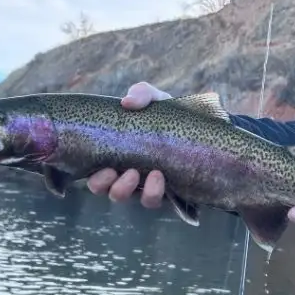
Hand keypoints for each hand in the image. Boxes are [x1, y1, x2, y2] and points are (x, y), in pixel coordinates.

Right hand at [87, 82, 170, 206]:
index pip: (95, 173)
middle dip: (106, 184)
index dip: (94, 176)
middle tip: (116, 171)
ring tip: (137, 174)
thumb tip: (126, 103)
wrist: (200, 126)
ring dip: (125, 189)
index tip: (103, 166)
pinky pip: (151, 201)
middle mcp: (126, 173)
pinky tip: (158, 176)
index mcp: (116, 154)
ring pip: (126, 198)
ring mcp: (144, 185)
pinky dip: (151, 191)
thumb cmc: (167, 113)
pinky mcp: (164, 193)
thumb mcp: (154, 99)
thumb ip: (141, 93)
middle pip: (105, 190)